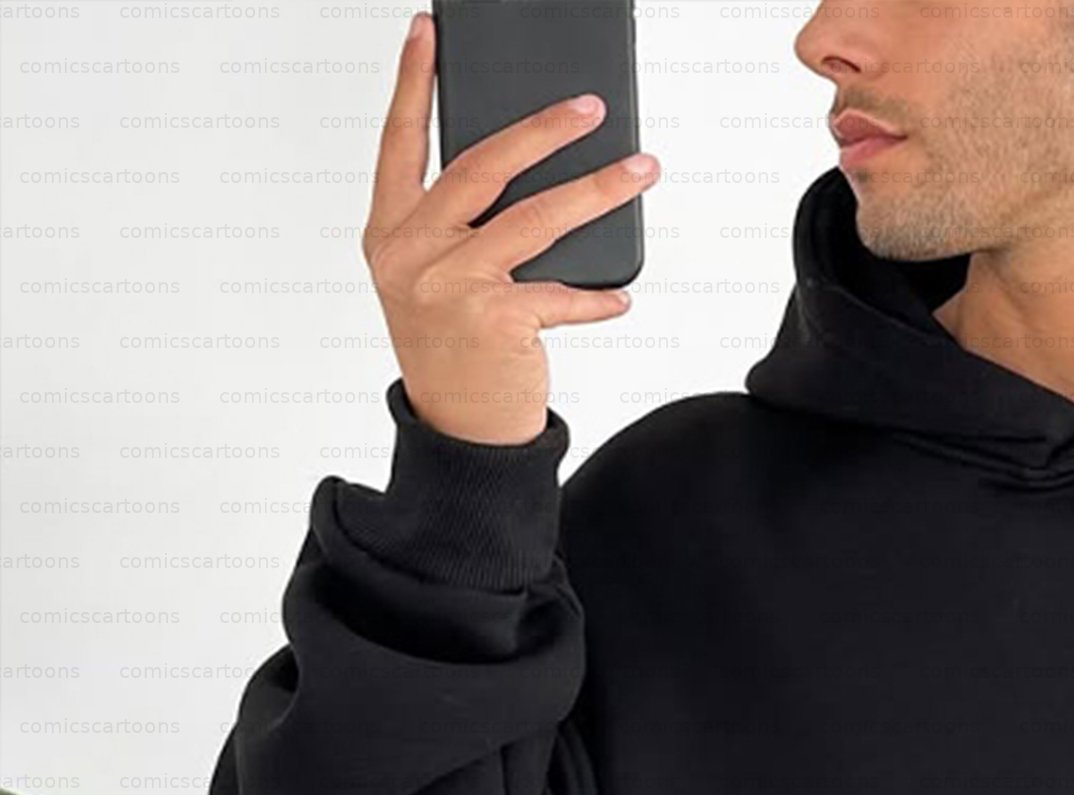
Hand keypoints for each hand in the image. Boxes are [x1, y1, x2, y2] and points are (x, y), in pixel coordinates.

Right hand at [362, 11, 657, 444]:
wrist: (458, 434)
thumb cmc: (452, 351)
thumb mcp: (431, 281)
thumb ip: (456, 228)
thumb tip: (530, 175)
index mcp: (389, 232)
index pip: (399, 141)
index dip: (413, 82)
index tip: (430, 32)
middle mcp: (412, 252)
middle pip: (482, 166)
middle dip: (542, 129)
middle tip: (590, 106)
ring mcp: (450, 285)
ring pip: (535, 218)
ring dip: (597, 190)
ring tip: (640, 170)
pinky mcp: (494, 321)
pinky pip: (560, 293)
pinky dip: (596, 296)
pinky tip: (620, 296)